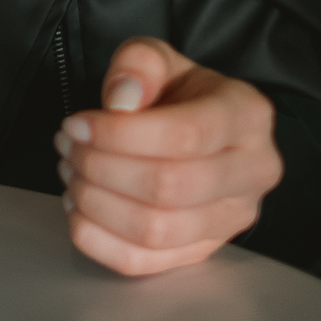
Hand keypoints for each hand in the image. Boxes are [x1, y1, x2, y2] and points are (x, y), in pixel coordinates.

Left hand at [55, 37, 282, 275]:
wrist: (197, 124)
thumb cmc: (177, 90)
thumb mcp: (158, 57)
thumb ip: (138, 64)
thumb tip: (121, 102)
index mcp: (247, 115)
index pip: (185, 135)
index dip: (120, 134)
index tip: (76, 123)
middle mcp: (252, 172)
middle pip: (168, 187)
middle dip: (102, 167)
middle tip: (68, 146)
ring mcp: (231, 220)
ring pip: (156, 231)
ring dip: (97, 203)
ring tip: (70, 173)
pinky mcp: (203, 251)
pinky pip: (145, 263)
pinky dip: (100, 241)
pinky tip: (79, 211)